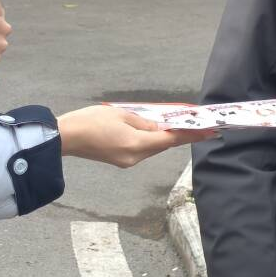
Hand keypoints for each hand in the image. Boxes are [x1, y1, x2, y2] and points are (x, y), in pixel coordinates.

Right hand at [56, 105, 217, 168]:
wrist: (65, 138)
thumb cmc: (90, 121)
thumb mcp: (121, 114)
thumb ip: (144, 122)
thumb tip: (160, 127)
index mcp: (136, 145)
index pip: (170, 140)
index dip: (191, 135)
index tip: (210, 132)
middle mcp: (134, 157)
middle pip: (162, 145)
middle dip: (179, 135)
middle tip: (196, 124)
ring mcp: (127, 161)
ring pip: (152, 148)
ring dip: (163, 138)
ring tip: (175, 125)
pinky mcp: (119, 161)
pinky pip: (140, 150)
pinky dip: (149, 141)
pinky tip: (151, 131)